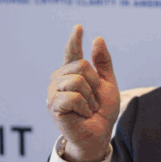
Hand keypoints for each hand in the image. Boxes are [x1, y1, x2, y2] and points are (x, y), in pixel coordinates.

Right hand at [45, 25, 119, 161]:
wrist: (99, 134)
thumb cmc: (101, 112)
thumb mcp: (108, 85)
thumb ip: (103, 63)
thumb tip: (98, 39)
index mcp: (72, 73)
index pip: (72, 53)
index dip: (74, 40)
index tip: (79, 27)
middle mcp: (59, 80)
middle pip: (81, 65)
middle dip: (94, 84)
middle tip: (93, 100)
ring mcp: (54, 92)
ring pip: (77, 80)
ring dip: (90, 98)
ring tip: (87, 108)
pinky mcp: (53, 105)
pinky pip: (73, 96)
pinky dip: (84, 106)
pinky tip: (82, 114)